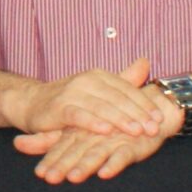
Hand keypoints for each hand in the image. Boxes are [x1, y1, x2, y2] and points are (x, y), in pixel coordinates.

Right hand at [5, 56, 176, 140]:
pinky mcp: (58, 107)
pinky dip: (92, 122)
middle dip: (138, 114)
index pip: (127, 89)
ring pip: (101, 107)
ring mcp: (71, 92)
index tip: (159, 119)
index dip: (144, 104)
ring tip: (137, 131)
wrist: (32, 102)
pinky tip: (106, 131)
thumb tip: (146, 61)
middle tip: (153, 129)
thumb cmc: (70, 99)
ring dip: (120, 119)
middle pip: (117, 98)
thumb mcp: (98, 89)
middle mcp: (86, 80)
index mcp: (99, 75)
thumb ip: (123, 79)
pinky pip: (78, 115)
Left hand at [12, 125, 166, 184]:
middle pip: (75, 151)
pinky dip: (113, 163)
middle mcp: (93, 134)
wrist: (149, 110)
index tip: (39, 174)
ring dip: (85, 165)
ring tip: (73, 178)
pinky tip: (104, 173)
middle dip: (63, 165)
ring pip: (96, 152)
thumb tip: (16, 142)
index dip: (51, 160)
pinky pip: (122, 155)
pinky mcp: (132, 144)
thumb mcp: (76, 134)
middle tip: (50, 179)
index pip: (61, 146)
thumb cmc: (107, 126)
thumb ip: (48, 140)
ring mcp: (113, 138)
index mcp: (78, 131)